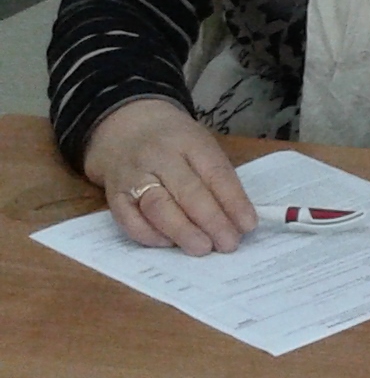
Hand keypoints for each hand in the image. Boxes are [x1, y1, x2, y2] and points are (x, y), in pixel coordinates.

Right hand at [82, 98, 257, 255]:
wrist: (125, 129)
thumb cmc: (173, 143)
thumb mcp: (200, 146)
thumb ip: (217, 177)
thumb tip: (239, 220)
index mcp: (190, 141)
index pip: (216, 172)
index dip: (234, 201)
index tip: (248, 225)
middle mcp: (159, 157)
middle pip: (188, 191)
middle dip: (212, 221)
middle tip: (229, 243)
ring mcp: (133, 176)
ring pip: (158, 207)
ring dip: (182, 231)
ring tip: (203, 248)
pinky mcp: (112, 195)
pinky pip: (129, 220)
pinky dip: (150, 236)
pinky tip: (169, 244)